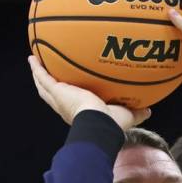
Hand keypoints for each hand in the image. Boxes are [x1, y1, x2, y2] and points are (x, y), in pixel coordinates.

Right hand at [28, 56, 150, 129]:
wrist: (100, 125)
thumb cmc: (112, 125)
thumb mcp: (127, 115)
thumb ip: (137, 112)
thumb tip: (149, 110)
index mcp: (80, 111)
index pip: (72, 102)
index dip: (69, 94)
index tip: (69, 88)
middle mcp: (66, 106)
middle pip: (53, 93)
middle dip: (49, 82)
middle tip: (46, 71)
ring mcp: (59, 99)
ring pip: (44, 85)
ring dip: (39, 74)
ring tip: (35, 61)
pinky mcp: (56, 92)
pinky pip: (43, 77)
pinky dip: (36, 68)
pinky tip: (32, 57)